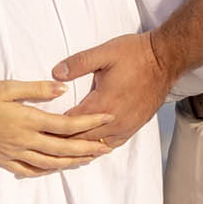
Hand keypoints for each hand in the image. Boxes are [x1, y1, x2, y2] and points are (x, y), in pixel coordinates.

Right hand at [0, 80, 114, 177]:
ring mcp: (15, 153)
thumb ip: (36, 89)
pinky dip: (46, 171)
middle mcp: (25, 140)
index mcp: (28, 120)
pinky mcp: (4, 160)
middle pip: (64, 149)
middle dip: (88, 149)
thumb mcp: (6, 87)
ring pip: (50, 163)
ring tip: (88, 159)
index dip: (90, 123)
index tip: (108, 118)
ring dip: (72, 162)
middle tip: (106, 147)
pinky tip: (55, 168)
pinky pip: (30, 170)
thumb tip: (62, 90)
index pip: (67, 124)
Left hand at [53, 32, 174, 146]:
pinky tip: (88, 146)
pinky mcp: (135, 126)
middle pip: (81, 140)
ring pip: (97, 146)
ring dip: (79, 147)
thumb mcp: (103, 53)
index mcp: (103, 103)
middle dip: (62, 142)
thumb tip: (55, 73)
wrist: (165, 59)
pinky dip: (97, 147)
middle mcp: (115, 121)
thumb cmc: (134, 54)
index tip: (37, 129)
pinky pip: (112, 144)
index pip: (70, 124)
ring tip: (61, 150)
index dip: (52, 128)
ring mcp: (127, 126)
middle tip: (42, 144)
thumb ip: (77, 63)